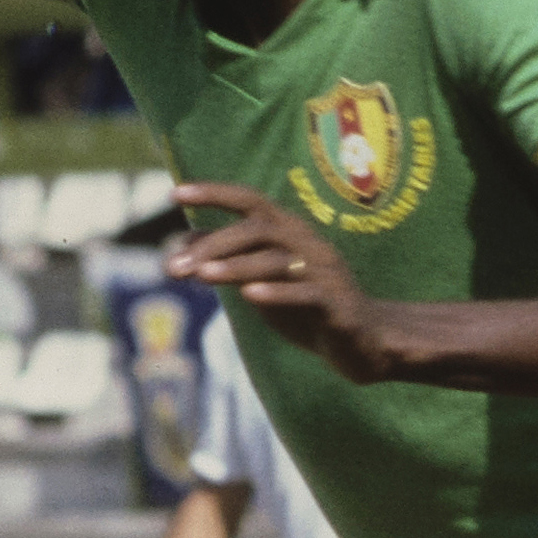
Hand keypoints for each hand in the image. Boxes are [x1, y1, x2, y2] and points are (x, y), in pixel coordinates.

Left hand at [168, 183, 395, 379]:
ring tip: (201, 277)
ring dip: (237, 267)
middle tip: (175, 268)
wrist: (362, 344)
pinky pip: (307, 293)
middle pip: (260, 228)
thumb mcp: (262, 280)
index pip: (250, 200)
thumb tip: (184, 241)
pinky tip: (250, 296)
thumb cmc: (307, 308)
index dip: (214, 193)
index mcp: (290, 232)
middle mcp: (308, 243)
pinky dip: (278, 293)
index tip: (175, 193)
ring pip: (278, 260)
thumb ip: (229, 259)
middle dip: (214, 245)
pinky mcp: (337, 305)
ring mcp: (325, 272)